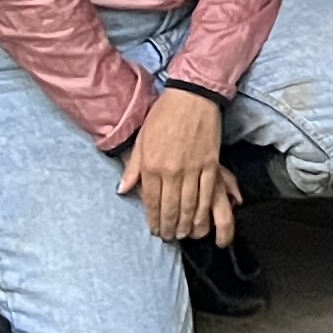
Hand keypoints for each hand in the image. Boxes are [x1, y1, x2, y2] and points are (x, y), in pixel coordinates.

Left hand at [117, 82, 236, 244]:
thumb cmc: (164, 114)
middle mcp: (170, 170)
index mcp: (151, 164)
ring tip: (184, 234)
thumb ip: (133, 167)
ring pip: (189, 205)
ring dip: (186, 224)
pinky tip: (201, 221)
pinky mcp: (210, 164)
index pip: (151, 201)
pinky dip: (204, 211)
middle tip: (170, 237)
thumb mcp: (142, 139)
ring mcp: (192, 168)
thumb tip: (122, 190)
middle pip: (170, 208)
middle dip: (169, 227)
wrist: (191, 96)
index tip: (155, 230)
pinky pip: (207, 194)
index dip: (153, 219)